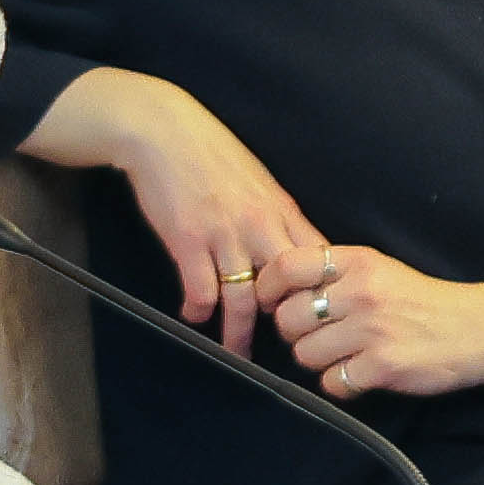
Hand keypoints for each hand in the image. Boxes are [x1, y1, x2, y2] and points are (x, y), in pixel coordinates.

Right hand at [16, 70, 322, 331]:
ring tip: (237, 353)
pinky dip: (197, 310)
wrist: (163, 131)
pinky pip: (201, 292)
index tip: (319, 317)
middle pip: (287, 290)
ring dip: (239, 334)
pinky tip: (193, 315)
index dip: (320, 293)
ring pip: (243, 301)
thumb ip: (277, 216)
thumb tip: (295, 250)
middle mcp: (259, 226)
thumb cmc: (211, 153)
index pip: (316, 262)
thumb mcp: (259, 181)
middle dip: (288, 324)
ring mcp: (224, 235)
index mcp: (281, 211)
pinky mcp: (188, 241)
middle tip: (285, 349)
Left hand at [266, 247, 483, 399]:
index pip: (287, 266)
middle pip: (288, 317)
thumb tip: (280, 289)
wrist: (476, 329)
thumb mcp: (380, 269)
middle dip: (294, 332)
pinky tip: (360, 374)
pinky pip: (332, 382)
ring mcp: (372, 330)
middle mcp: (362, 292)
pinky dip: (341, 384)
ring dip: (318, 360)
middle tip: (315, 336)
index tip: (272, 302)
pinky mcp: (382, 366)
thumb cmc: (422, 301)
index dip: (268, 287)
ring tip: (343, 355)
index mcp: (357, 261)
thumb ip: (335, 274)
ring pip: (305, 353)